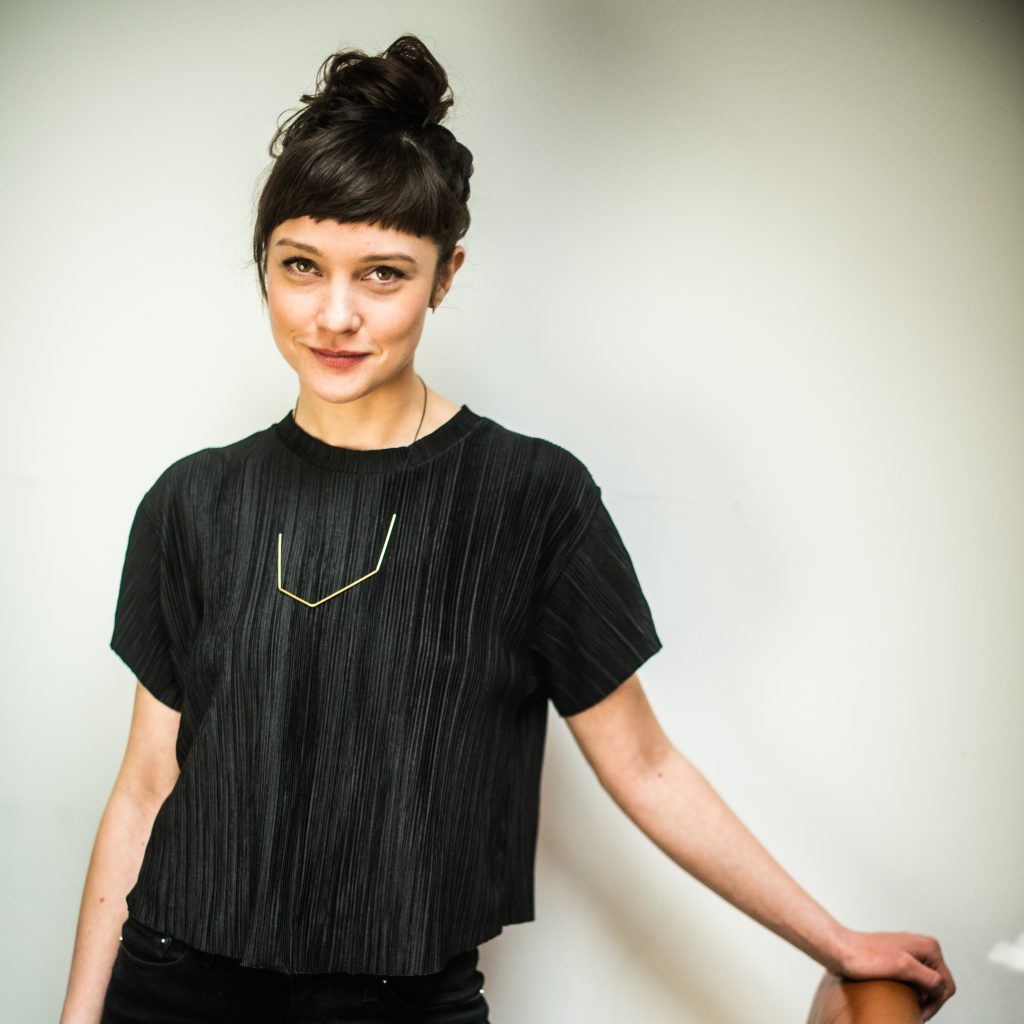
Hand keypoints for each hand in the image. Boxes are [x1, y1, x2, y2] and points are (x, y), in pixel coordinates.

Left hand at [834, 929, 955, 1020]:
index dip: (935, 1004)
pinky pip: (913, 980)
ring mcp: (909, 952)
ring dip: (918, 997)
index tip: (918, 1013)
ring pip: (925, 984)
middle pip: (938, 985)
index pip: (946, 986)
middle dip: (928, 1001)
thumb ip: (928, 977)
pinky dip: (910, 991)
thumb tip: (941, 988)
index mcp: (928, 946)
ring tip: (905, 1004)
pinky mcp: (898, 959)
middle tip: (913, 1012)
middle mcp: (921, 946)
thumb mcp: (903, 967)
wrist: (840, 950)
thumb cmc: (864, 957)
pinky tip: (899, 996)